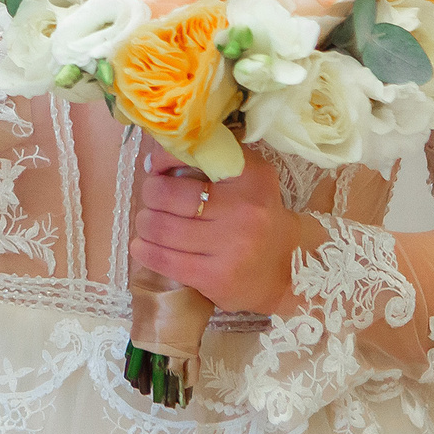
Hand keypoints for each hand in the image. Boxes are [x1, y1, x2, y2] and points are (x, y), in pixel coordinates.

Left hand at [131, 148, 303, 316]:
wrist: (291, 269)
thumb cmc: (257, 217)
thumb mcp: (247, 179)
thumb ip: (210, 161)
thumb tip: (154, 159)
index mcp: (251, 176)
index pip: (192, 155)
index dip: (163, 159)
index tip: (156, 168)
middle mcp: (245, 209)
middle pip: (166, 195)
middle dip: (150, 196)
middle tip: (152, 201)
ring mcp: (232, 247)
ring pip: (160, 228)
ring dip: (145, 224)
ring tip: (149, 224)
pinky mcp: (217, 278)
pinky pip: (165, 261)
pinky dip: (144, 251)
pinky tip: (142, 247)